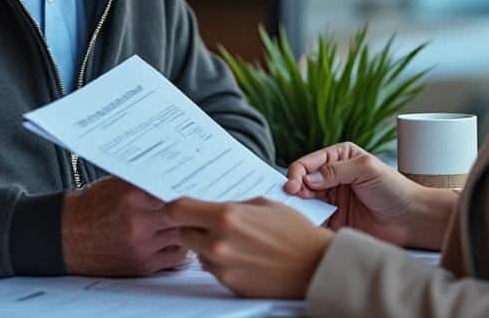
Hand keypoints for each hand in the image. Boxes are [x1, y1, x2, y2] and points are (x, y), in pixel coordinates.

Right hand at [61, 177, 188, 275]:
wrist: (65, 236)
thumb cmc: (91, 207)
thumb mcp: (116, 184)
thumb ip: (145, 182)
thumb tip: (175, 176)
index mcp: (132, 196)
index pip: (175, 192)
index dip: (189, 190)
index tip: (199, 187)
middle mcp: (138, 222)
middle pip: (183, 216)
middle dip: (192, 211)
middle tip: (201, 206)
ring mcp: (141, 246)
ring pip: (184, 238)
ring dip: (188, 231)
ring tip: (189, 223)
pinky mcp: (142, 265)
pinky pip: (175, 258)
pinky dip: (180, 249)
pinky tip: (177, 241)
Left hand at [168, 196, 332, 298]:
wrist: (315, 266)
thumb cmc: (295, 231)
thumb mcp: (263, 203)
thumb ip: (231, 205)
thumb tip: (210, 206)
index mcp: (226, 216)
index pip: (176, 210)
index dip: (173, 207)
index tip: (177, 207)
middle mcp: (218, 243)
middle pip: (182, 233)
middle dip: (192, 227)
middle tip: (208, 224)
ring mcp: (222, 267)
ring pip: (197, 253)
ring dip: (207, 246)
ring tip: (236, 241)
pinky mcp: (229, 285)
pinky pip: (213, 269)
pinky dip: (221, 262)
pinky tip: (244, 256)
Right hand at [284, 141, 453, 249]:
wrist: (410, 219)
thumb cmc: (394, 189)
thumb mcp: (366, 169)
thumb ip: (336, 170)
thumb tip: (308, 178)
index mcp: (339, 157)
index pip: (309, 162)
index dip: (298, 173)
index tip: (293, 185)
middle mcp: (332, 176)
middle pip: (302, 181)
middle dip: (294, 189)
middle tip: (291, 198)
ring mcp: (331, 199)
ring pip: (304, 201)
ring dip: (298, 205)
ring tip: (297, 211)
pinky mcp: (333, 219)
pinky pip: (313, 219)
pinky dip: (307, 221)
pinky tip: (307, 222)